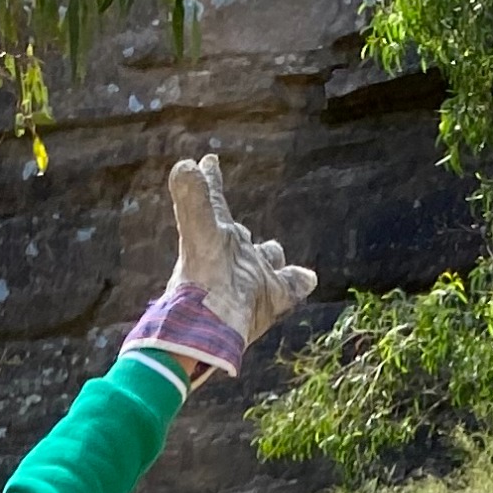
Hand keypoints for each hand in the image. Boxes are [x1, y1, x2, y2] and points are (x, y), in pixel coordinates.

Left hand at [127, 154, 316, 374]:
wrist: (213, 331)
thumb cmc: (203, 281)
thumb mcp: (199, 234)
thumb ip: (192, 200)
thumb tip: (183, 164)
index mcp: (217, 237)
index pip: (213, 202)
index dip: (210, 180)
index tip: (207, 160)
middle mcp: (235, 256)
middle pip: (243, 239)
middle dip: (243, 236)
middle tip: (242, 234)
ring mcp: (255, 279)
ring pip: (268, 261)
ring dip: (272, 258)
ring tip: (274, 258)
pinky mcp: (273, 300)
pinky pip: (291, 286)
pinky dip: (300, 281)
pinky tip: (308, 279)